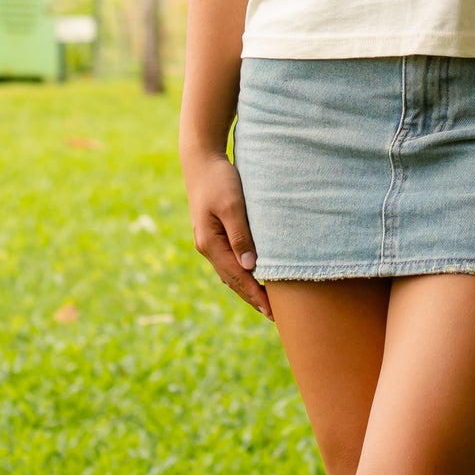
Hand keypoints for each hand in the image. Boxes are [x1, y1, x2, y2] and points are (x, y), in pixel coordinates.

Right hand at [183, 148, 272, 318]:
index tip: (272, 311)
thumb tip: (250, 267)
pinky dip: (242, 272)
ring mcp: (208, 240)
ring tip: (265, 301)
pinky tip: (253, 274)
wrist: (201, 159)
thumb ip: (240, 236)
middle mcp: (207, 246)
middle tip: (273, 315)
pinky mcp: (213, 232)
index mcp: (210, 244)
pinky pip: (229, 260)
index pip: (236, 277)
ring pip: (230, 272)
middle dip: (251, 297)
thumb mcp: (232, 206)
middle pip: (232, 280)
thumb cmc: (220, 179)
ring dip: (246, 286)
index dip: (254, 295)